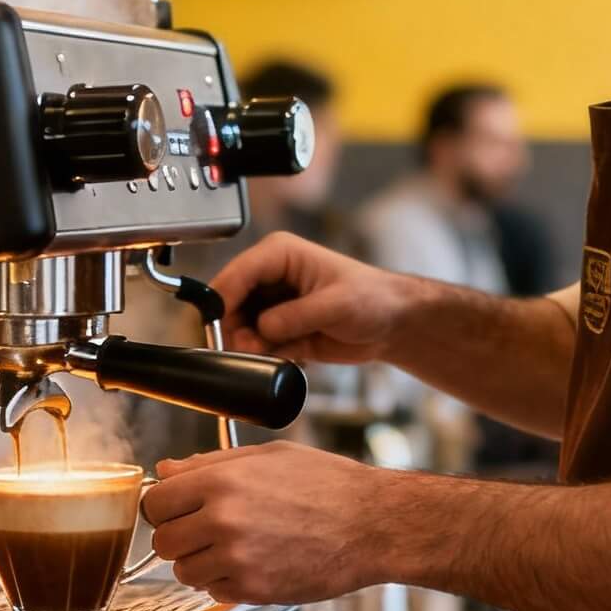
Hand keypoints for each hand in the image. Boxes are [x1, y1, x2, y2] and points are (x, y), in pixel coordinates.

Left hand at [142, 443, 390, 603]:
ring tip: (234, 546)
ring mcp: (237, 559)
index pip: (155, 501)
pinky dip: (226, 581)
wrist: (372, 525)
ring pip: (184, 572)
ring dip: (200, 562)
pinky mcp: (253, 590)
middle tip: (206, 529)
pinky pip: (214, 592)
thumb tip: (167, 470)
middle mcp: (223, 521)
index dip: (165, 505)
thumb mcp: (268, 457)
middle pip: (163, 541)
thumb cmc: (328, 485)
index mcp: (222, 482)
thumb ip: (210, 463)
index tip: (176, 508)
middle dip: (180, 535)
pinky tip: (254, 562)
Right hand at [210, 232, 416, 365]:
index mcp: (279, 254)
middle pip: (229, 304)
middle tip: (254, 348)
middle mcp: (269, 277)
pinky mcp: (278, 329)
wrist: (392, 324)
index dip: (223, 300)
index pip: (236, 273)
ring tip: (280, 351)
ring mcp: (271, 305)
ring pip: (239, 329)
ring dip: (251, 347)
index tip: (218, 328)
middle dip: (235, 330)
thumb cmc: (373, 299)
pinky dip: (266, 356)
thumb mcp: (336, 305)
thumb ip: (295, 316)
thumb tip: (261, 329)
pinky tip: (293, 354)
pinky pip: (256, 347)